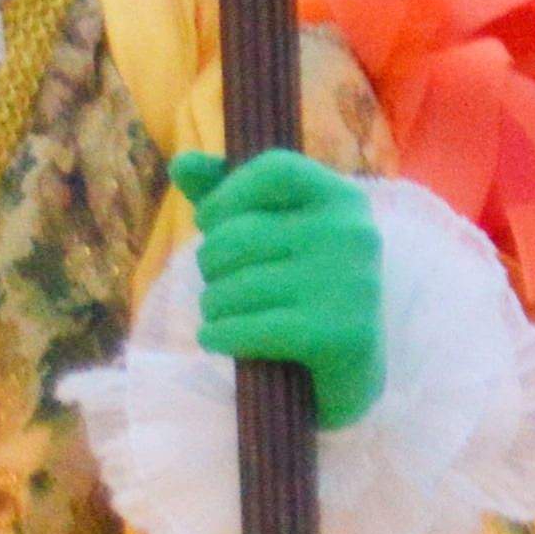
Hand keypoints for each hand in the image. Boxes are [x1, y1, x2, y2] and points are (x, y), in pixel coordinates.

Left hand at [169, 148, 384, 429]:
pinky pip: (247, 329)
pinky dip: (219, 336)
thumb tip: (181, 162)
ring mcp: (351, 285)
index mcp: (344, 199)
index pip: (274, 169)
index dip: (227, 194)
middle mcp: (353, 234)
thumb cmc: (305, 291)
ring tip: (223, 315)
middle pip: (239, 234)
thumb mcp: (275, 235)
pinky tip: (218, 340)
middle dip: (211, 264)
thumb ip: (229, 196)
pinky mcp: (339, 336)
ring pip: (235, 286)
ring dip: (213, 306)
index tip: (210, 223)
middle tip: (220, 283)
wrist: (353, 371)